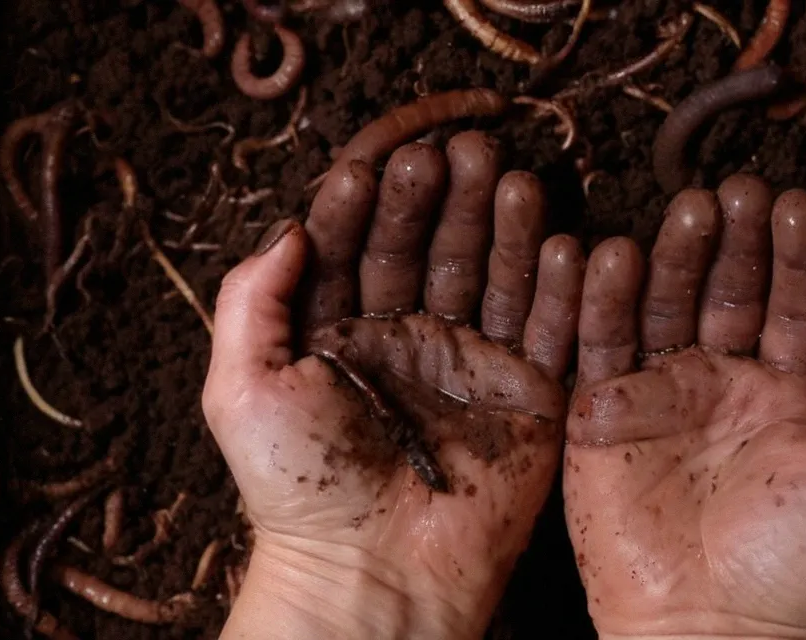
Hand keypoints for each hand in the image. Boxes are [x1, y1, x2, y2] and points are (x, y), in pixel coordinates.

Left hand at [202, 132, 584, 639]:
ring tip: (510, 179)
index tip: (375, 166)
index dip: (369, 204)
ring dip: (505, 227)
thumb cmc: (300, 488)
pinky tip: (562, 243)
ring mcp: (473, 363)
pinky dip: (561, 288)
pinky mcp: (529, 396)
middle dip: (444, 199)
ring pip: (495, 276)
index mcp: (344, 333)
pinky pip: (550, 330)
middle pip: (433, 249)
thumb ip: (253, 299)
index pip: (360, 246)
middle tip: (459, 152)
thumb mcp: (243, 387)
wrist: (372, 574)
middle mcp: (412, 337)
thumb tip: (289, 227)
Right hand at [563, 177, 805, 639]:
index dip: (795, 251)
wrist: (713, 631)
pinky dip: (600, 297)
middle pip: (726, 289)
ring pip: (664, 303)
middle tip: (734, 189)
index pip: (795, 301)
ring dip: (675, 255)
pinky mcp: (602, 415)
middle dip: (733, 239)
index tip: (792, 201)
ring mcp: (661, 396)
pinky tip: (611, 253)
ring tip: (689, 210)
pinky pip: (598, 342)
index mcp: (793, 393)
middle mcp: (726, 384)